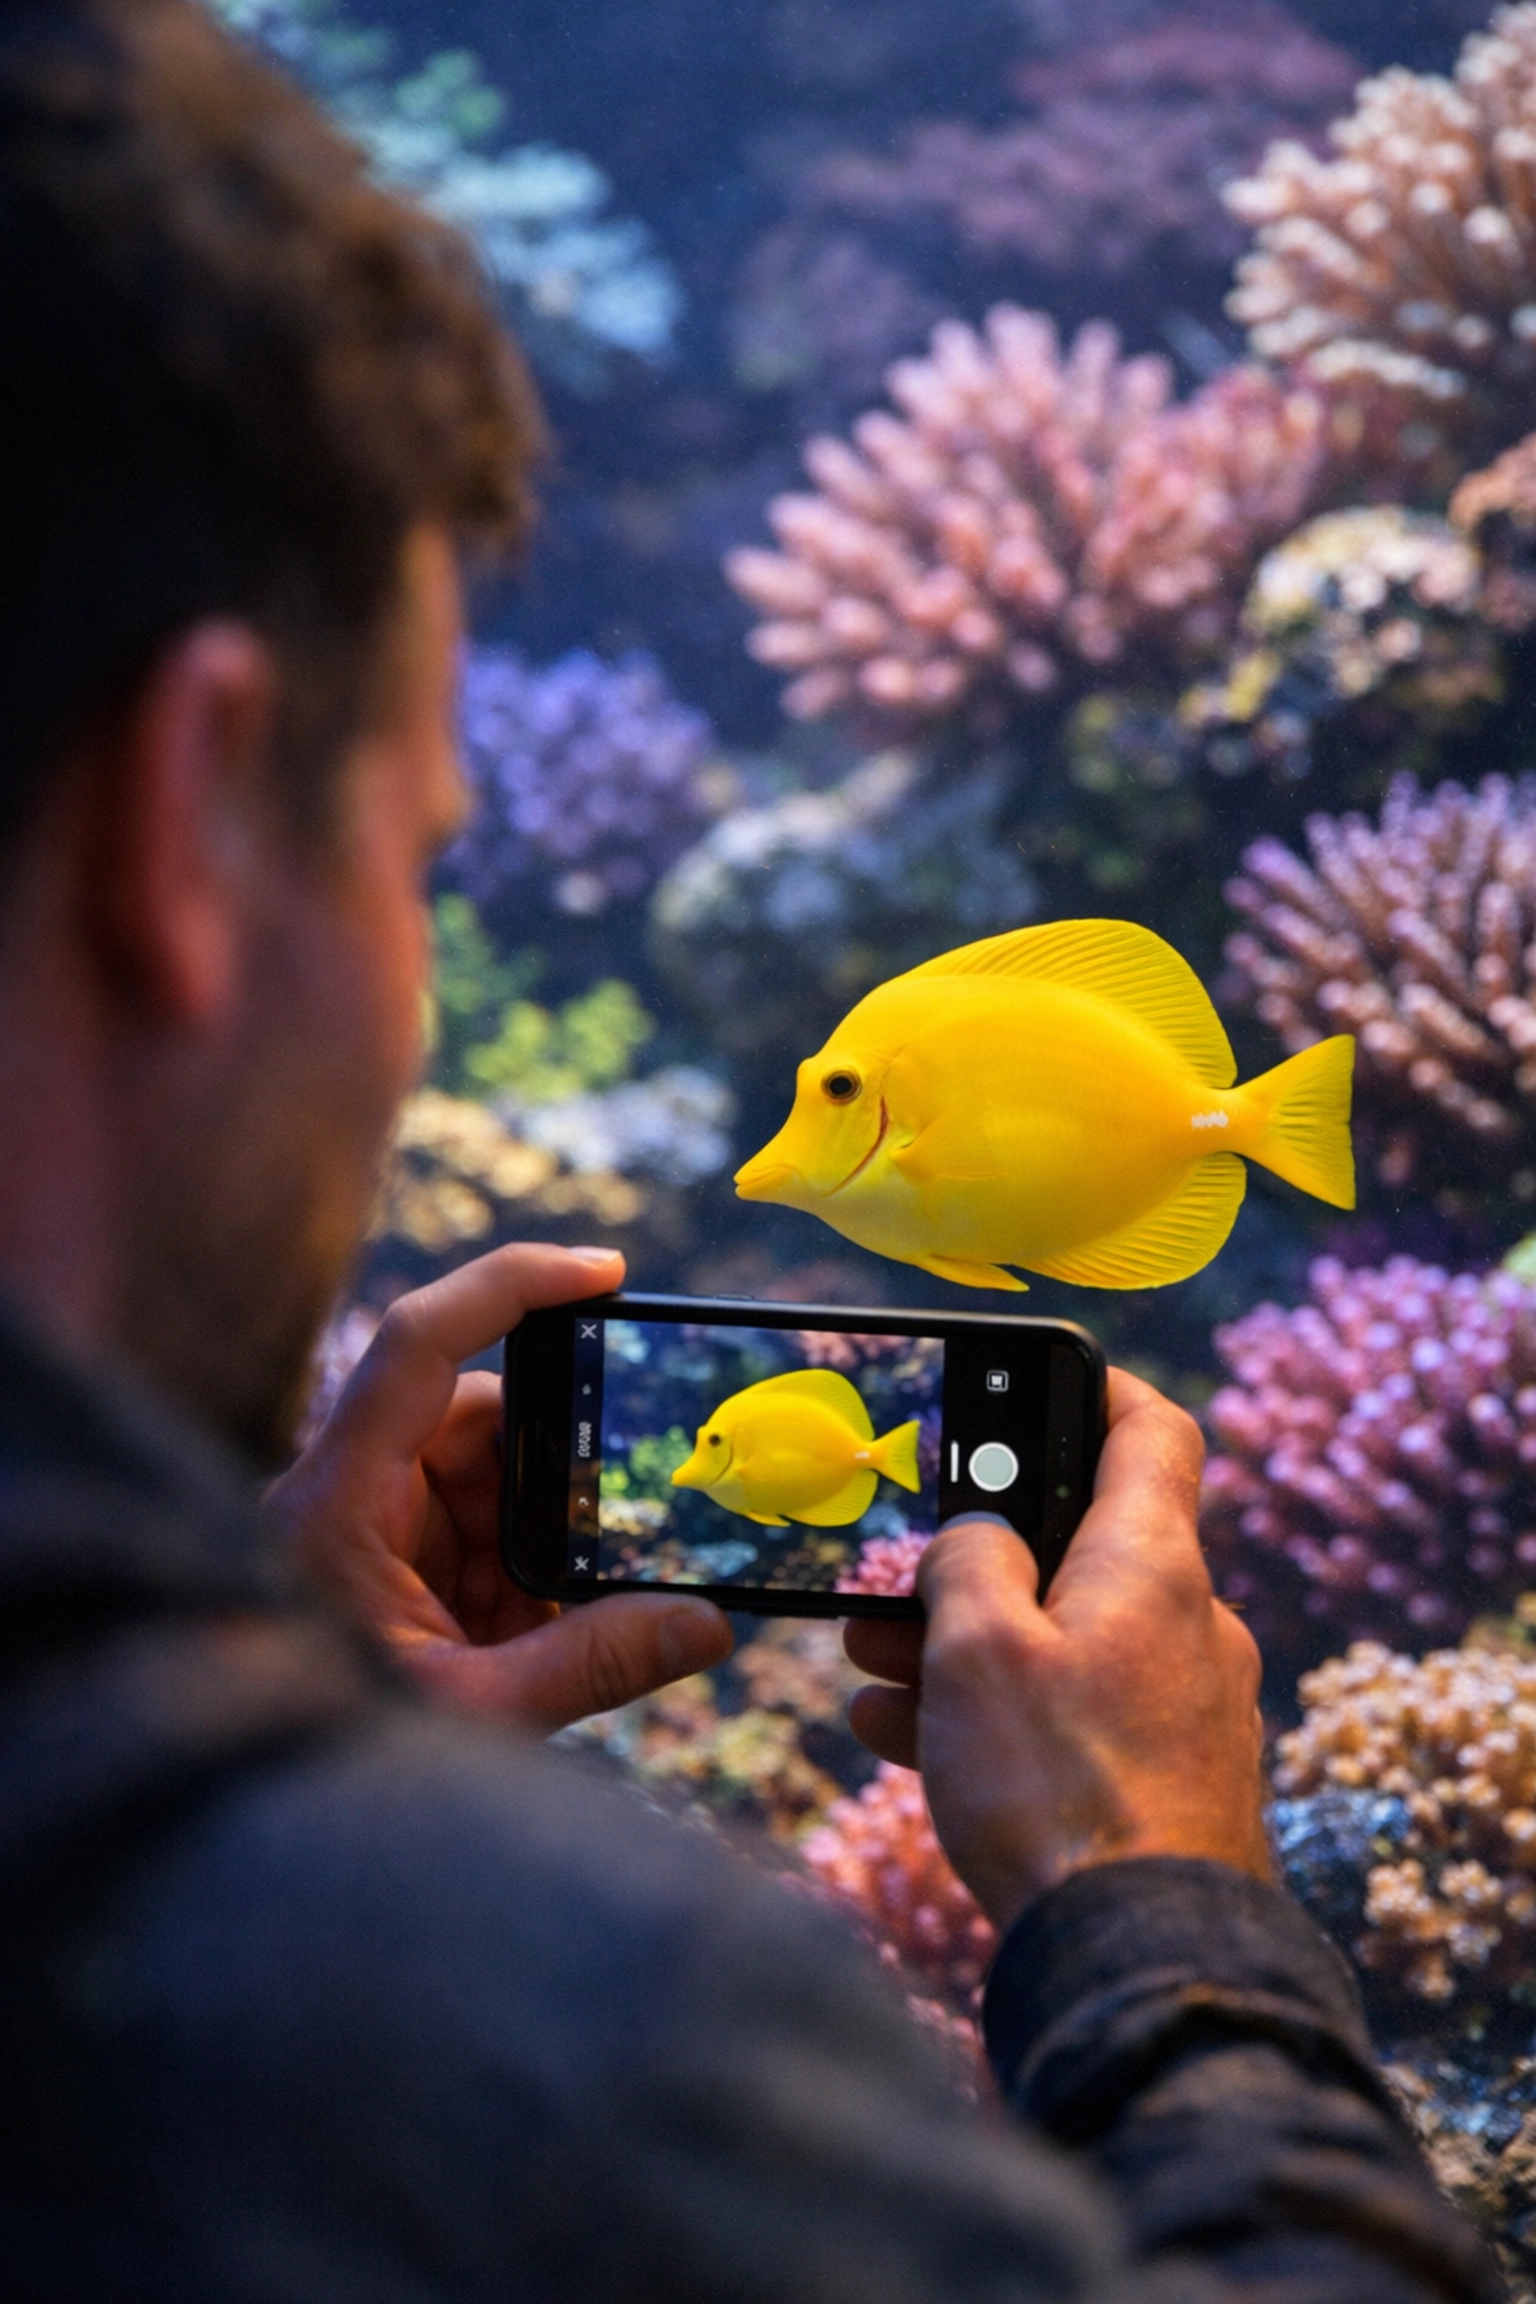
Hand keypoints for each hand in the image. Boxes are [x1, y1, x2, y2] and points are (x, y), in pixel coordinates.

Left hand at [265, 1244, 732, 1733]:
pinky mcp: (388, 1567)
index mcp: (335, 1501)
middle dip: (559, 1468)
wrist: (250, 1819)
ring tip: (556, 1611)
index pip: (417, 1344)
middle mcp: (345, 1494)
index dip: (508, 1285)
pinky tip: (536, 1629)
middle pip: (472, 1419)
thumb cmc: (329, 1762)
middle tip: (618, 1526)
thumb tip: (707, 1623)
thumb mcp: (471, 1713)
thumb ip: (591, 1664)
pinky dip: (523, 1573)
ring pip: (484, 1478)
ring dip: (542, 1535)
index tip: (605, 1270)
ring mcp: (367, 1528)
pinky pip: (476, 1532)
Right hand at [843, 1367, 1267, 1932]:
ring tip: (872, 1666)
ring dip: (970, 1642)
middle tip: (894, 1571)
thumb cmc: (1060, 1790)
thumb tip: (974, 1536)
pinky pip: (1076, 1716)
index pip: (1153, 1430)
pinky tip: (906, 1738)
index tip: (1042, 1376)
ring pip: (1066, 1639)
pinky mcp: (1169, 1782)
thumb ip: (967, 1560)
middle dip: (979, 1556)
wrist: (1140, 1960)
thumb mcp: (977, 1648)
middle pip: (1082, 1546)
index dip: (1098, 1387)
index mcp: (1152, 1564)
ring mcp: (1185, 1708)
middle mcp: (1187, 1624)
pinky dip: (1000, 1712)